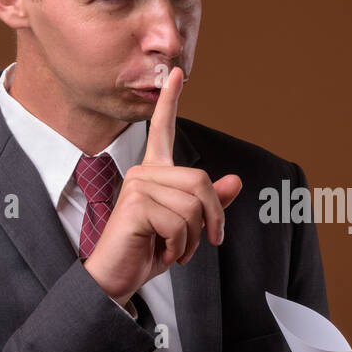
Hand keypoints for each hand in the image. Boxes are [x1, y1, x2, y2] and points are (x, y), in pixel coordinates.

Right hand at [85, 66, 242, 304]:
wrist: (116, 279)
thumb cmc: (148, 251)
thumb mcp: (187, 228)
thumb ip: (210, 204)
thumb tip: (236, 181)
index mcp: (154, 173)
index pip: (162, 130)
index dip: (169, 102)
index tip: (176, 72)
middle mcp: (144, 172)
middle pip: (202, 183)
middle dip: (213, 219)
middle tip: (206, 243)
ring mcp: (138, 185)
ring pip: (194, 206)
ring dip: (194, 239)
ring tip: (174, 249)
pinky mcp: (136, 204)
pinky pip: (181, 223)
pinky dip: (180, 247)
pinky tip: (162, 253)